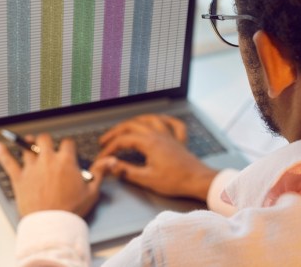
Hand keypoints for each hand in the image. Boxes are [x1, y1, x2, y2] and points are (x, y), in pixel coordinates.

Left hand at [0, 134, 112, 217]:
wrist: (52, 223)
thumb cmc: (72, 209)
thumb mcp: (92, 191)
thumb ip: (100, 172)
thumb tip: (111, 160)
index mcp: (66, 161)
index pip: (67, 143)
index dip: (68, 145)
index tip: (68, 150)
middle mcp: (48, 160)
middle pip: (45, 139)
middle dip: (46, 140)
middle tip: (48, 144)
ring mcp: (32, 168)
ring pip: (27, 148)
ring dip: (27, 143)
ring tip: (28, 141)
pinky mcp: (19, 178)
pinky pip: (8, 162)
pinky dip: (3, 153)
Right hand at [97, 114, 217, 200]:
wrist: (198, 180)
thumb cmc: (175, 181)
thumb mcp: (147, 179)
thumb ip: (127, 171)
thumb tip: (111, 166)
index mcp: (150, 143)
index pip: (123, 140)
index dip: (110, 148)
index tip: (102, 157)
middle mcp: (159, 135)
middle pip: (133, 125)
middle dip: (116, 131)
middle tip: (105, 140)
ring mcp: (170, 136)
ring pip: (151, 119)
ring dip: (136, 121)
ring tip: (126, 126)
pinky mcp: (179, 141)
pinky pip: (173, 124)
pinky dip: (165, 120)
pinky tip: (161, 120)